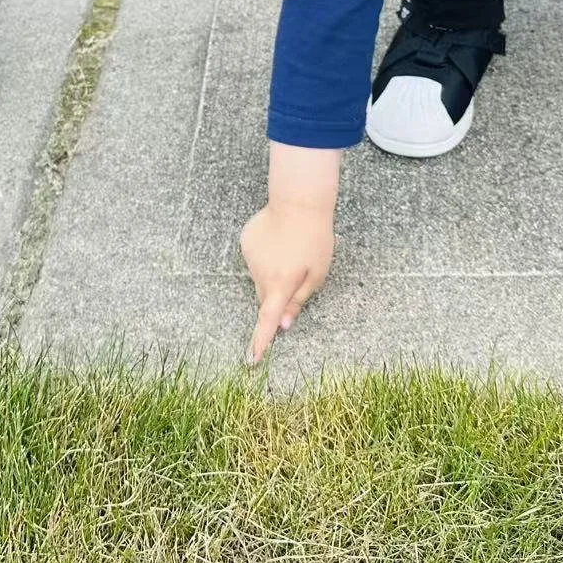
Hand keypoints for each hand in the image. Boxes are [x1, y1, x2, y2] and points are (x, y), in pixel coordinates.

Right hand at [240, 199, 333, 363]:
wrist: (298, 202)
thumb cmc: (315, 238)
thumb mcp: (317, 273)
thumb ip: (299, 300)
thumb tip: (285, 325)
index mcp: (281, 283)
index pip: (268, 320)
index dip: (260, 341)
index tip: (251, 359)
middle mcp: (261, 274)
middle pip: (265, 298)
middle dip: (277, 297)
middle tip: (296, 276)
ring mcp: (250, 257)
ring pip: (260, 278)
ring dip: (273, 273)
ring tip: (290, 252)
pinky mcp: (245, 242)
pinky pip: (255, 259)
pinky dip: (265, 257)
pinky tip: (278, 241)